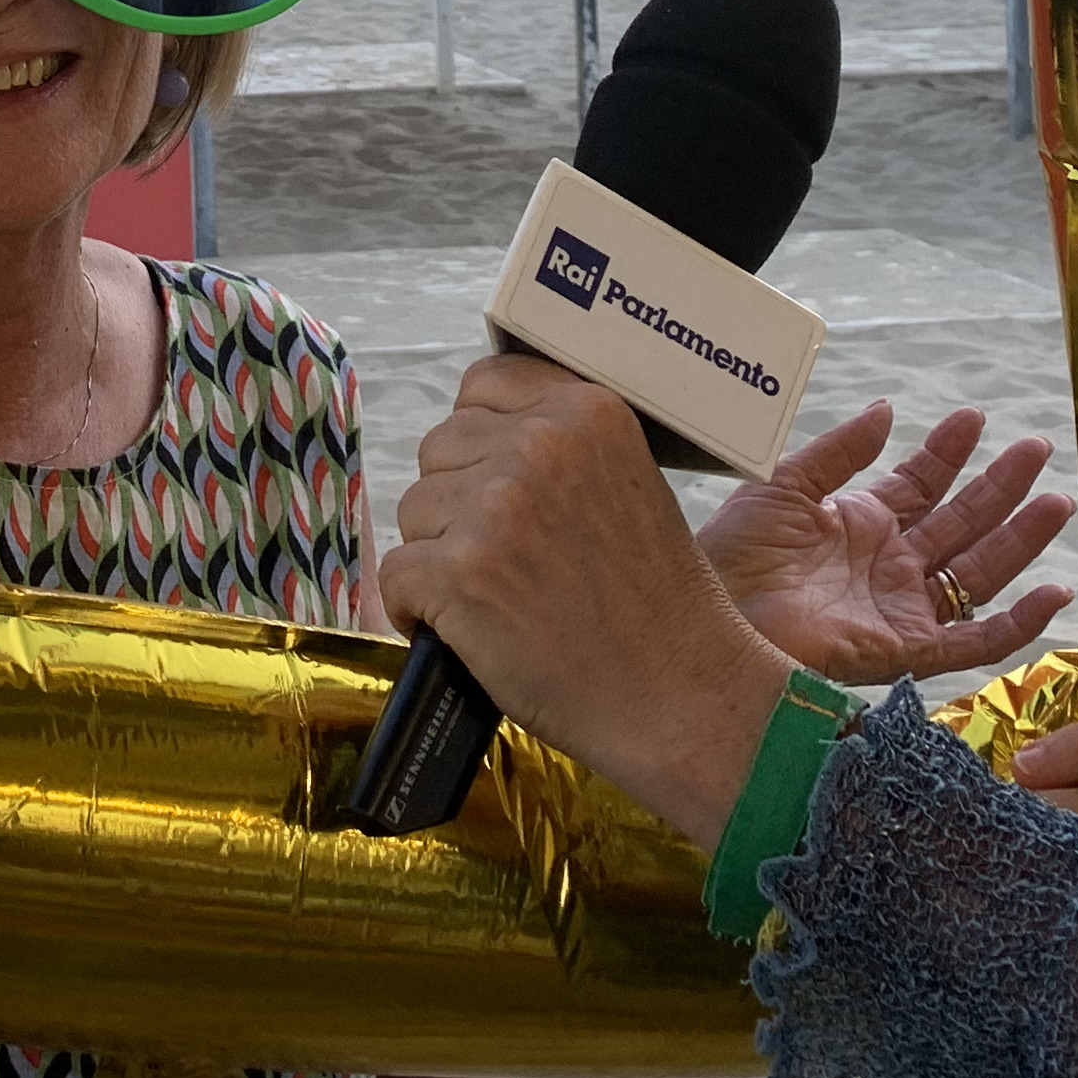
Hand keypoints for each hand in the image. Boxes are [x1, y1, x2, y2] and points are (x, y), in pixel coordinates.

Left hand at [380, 354, 792, 848]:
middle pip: (440, 447)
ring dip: (439, 556)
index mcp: (587, 411)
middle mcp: (540, 444)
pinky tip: (466, 634)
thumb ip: (563, 443)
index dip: (482, 439)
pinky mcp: (461, 573)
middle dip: (459, 503)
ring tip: (500, 599)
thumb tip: (477, 426)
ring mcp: (497, 506)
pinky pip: (396, 575)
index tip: (500, 483)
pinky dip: (417, 611)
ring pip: (414, 510)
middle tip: (512, 560)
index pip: (485, 382)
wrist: (680, 696)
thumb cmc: (654, 604)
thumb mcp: (629, 483)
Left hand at [698, 400, 1072, 681]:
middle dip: (1001, 488)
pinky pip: (975, 641)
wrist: (714, 612)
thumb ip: (840, 451)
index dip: (948, 452)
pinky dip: (1017, 622)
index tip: (975, 418)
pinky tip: (1054, 592)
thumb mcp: (785, 485)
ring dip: (1021, 541)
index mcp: (860, 524)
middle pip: (961, 524)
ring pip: (979, 573)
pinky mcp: (907, 649)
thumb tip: (887, 409)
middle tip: (1036, 450)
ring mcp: (902, 607)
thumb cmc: (736, 554)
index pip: (921, 485)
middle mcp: (889, 566)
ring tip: (1057, 502)